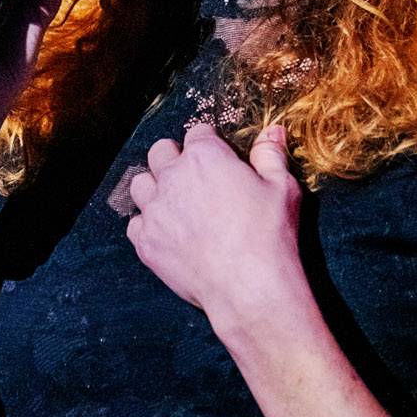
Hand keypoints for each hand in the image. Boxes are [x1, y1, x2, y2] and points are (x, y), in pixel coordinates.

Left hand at [122, 121, 306, 323]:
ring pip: (140, 184)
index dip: (209, 143)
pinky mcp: (146, 241)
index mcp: (205, 156)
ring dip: (154, 188)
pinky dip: (148, 225)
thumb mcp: (281, 187)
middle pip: (160, 152)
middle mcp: (172, 177)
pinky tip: (167, 233)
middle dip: (174, 158)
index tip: (216, 156)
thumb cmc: (269, 235)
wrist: (250, 286)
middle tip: (193, 177)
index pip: (197, 133)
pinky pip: (135, 224)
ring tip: (174, 202)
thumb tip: (272, 130)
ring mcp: (155, 210)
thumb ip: (270, 155)